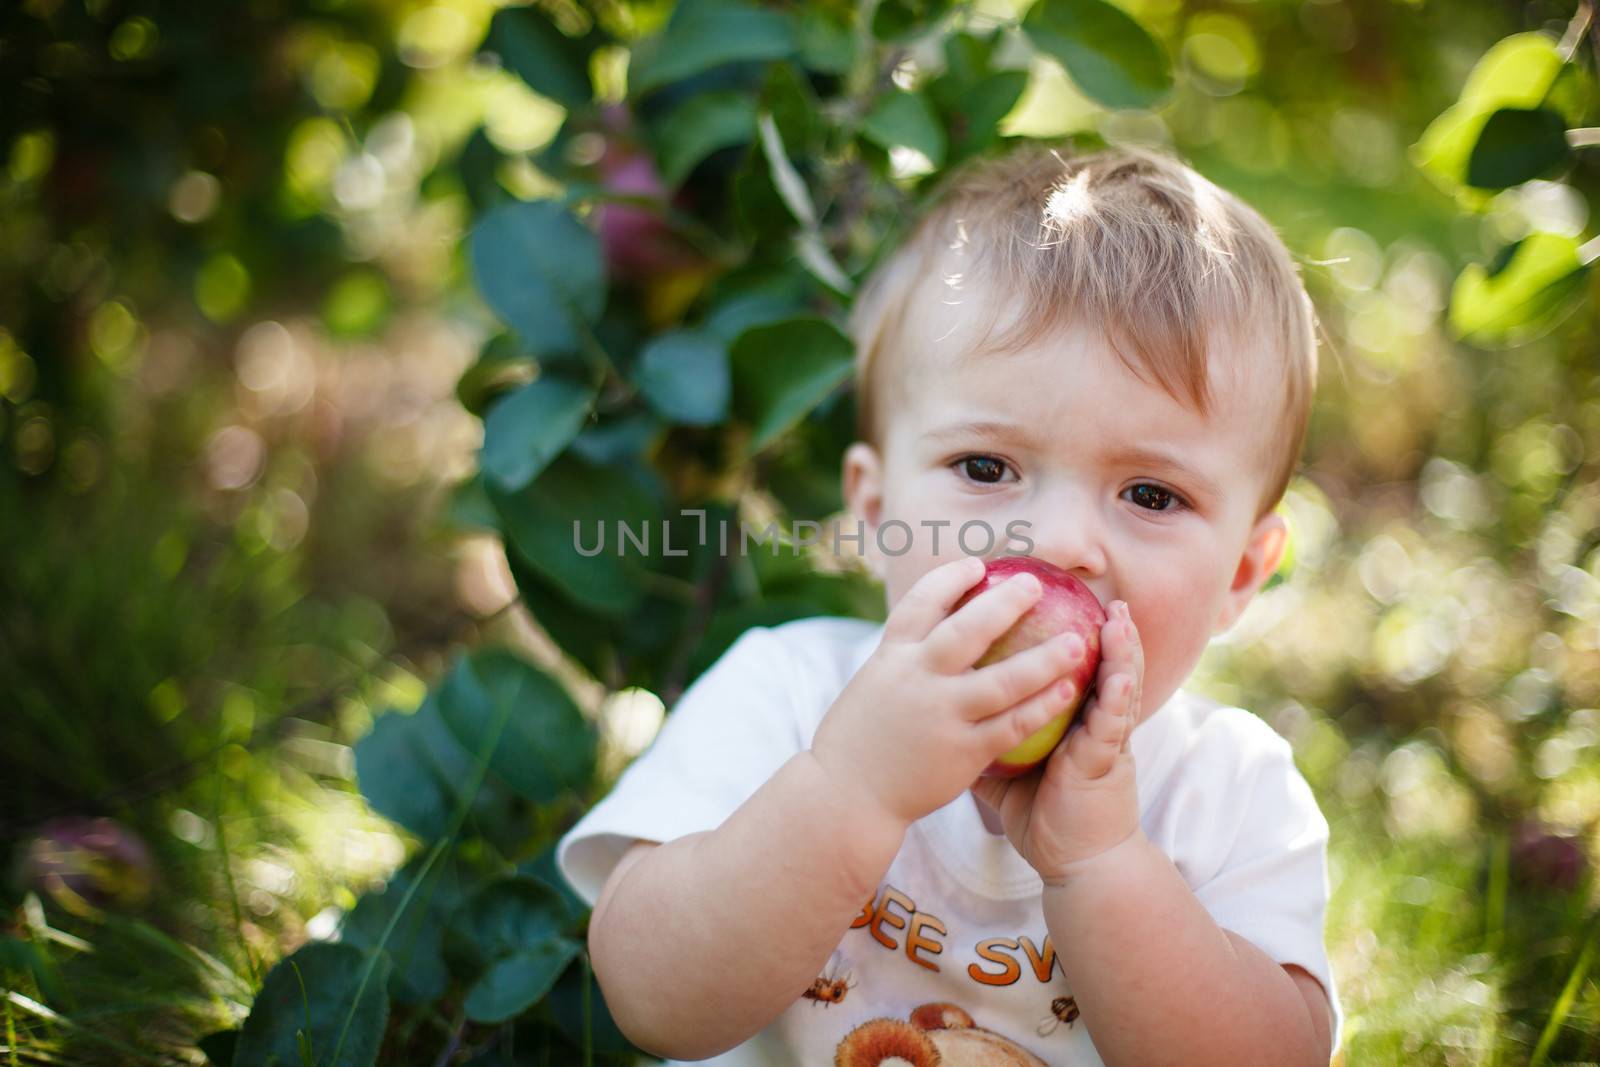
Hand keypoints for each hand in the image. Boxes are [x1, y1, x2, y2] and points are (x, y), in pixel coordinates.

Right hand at [810, 554, 1091, 827]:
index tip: (976, 565)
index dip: (949, 579)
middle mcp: (917, 679)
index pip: (920, 604)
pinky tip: (1067, 691)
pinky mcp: (961, 752)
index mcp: (891, 657)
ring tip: (1077, 643)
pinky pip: (1011, 726)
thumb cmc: (860, 739)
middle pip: (967, 631)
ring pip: (1002, 681)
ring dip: (1044, 659)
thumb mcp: (873, 684)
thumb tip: (932, 630)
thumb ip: (904, 659)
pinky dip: (1041, 707)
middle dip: (1004, 603)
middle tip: (1035, 584)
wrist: (845, 796)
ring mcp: (941, 715)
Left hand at [971, 600, 1145, 883]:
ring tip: (1119, 618)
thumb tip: (945, 714)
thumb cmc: (1042, 818)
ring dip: (1122, 652)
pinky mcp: (1105, 764)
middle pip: (1099, 667)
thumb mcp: (1005, 771)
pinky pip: (1112, 725)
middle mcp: (1089, 724)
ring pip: (1116, 686)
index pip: (1073, 669)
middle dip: (1104, 631)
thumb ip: (985, 738)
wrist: (1076, 866)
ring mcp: (1101, 742)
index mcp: (1070, 721)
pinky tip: (1120, 677)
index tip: (1060, 602)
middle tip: (1101, 595)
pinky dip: (1118, 697)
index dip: (1071, 637)